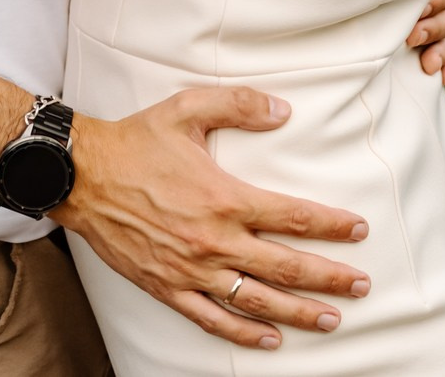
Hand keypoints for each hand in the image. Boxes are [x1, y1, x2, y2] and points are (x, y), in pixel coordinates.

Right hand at [56, 88, 370, 350]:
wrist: (83, 175)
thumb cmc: (136, 140)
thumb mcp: (188, 107)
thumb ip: (239, 105)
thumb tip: (284, 111)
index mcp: (223, 198)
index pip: (291, 216)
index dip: (330, 225)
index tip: (359, 229)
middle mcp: (213, 240)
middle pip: (284, 267)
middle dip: (328, 277)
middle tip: (361, 286)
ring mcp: (191, 270)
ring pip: (256, 300)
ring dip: (298, 312)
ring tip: (331, 319)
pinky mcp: (168, 287)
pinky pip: (213, 319)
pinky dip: (244, 332)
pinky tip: (269, 339)